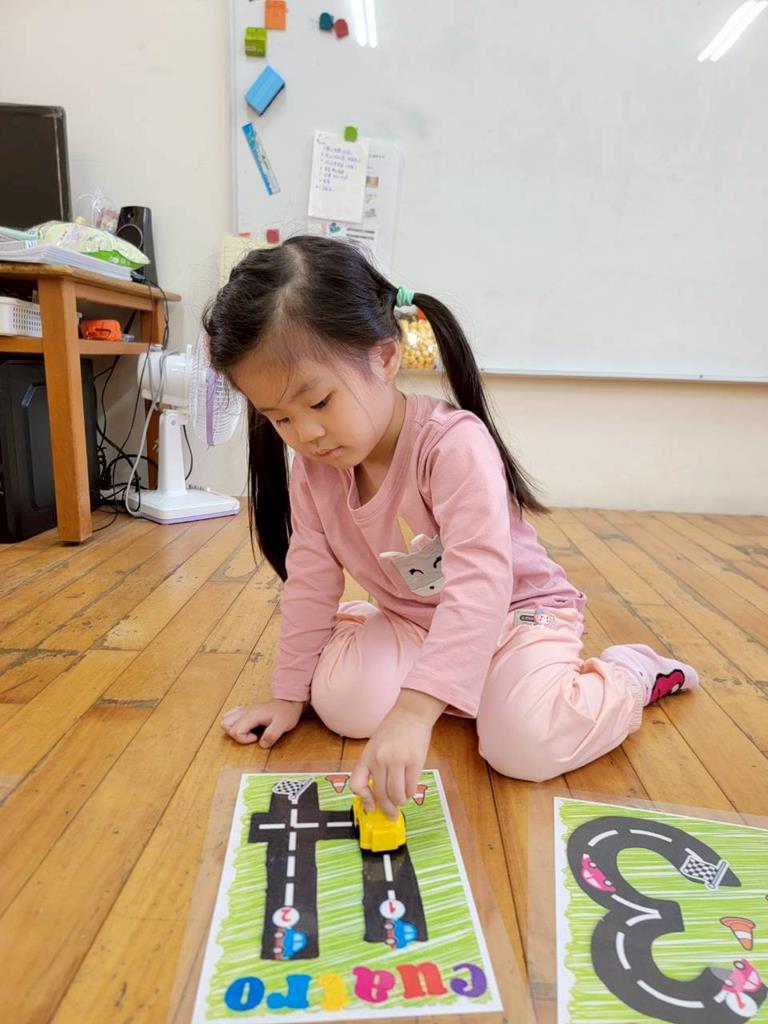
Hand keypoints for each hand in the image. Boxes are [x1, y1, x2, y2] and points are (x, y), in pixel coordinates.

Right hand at [220, 698, 303, 747]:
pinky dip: (234, 723)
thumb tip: (262, 744)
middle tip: (251, 736)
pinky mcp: (246, 709)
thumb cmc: (286, 713)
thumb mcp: (283, 725)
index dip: (244, 739)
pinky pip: (231, 715)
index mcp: (252, 715)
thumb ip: (272, 735)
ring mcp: (244, 709)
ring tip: (248, 732)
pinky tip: (246, 726)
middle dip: (236, 735)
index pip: (235, 731)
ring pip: (226, 719)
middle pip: (225, 724)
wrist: (289, 702)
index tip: (257, 738)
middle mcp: (245, 711)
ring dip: (233, 729)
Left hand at [350, 689, 443, 818]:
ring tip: (402, 798)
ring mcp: (397, 761)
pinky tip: (410, 788)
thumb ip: (373, 767)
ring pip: (396, 795)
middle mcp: (380, 759)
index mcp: (367, 756)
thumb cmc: (393, 730)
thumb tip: (376, 795)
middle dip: (387, 808)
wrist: (411, 714)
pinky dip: (410, 793)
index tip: (371, 806)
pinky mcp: (414, 762)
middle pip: (380, 794)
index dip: (364, 799)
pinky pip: (411, 788)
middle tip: (392, 813)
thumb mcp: (375, 747)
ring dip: (400, 801)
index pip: (357, 784)